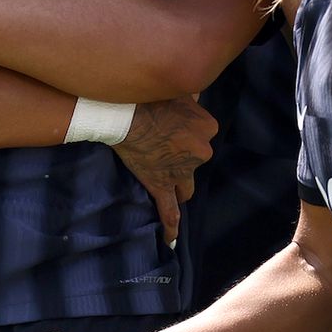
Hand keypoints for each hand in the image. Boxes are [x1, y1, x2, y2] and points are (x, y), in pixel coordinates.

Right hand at [113, 97, 218, 244]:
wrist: (123, 113)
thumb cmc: (149, 97)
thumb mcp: (179, 91)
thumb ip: (192, 98)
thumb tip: (195, 99)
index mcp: (208, 128)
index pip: (204, 133)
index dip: (188, 131)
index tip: (173, 126)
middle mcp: (201, 151)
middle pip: (195, 159)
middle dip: (181, 155)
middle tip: (160, 143)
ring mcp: (182, 172)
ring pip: (186, 185)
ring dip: (178, 182)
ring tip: (166, 178)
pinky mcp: (161, 185)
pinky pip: (169, 211)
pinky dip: (170, 227)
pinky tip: (170, 239)